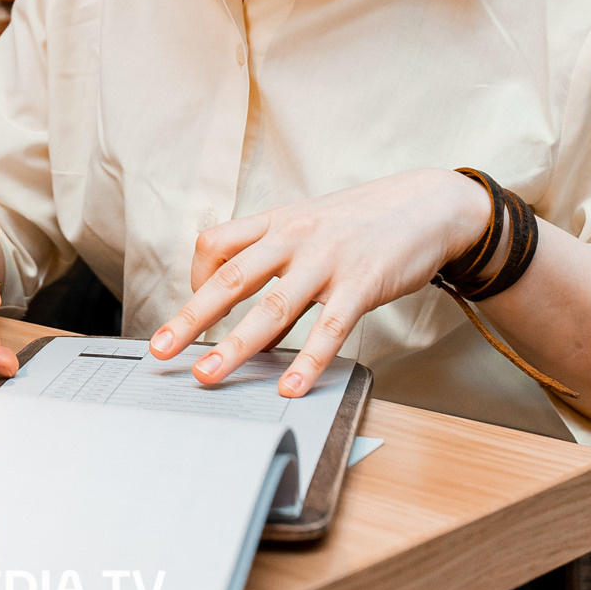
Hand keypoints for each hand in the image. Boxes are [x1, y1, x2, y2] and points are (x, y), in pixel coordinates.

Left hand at [148, 169, 488, 396]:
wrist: (429, 203)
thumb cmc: (365, 220)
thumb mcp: (312, 224)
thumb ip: (278, 260)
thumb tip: (250, 314)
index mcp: (278, 221)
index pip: (216, 244)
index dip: (195, 279)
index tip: (189, 313)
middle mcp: (294, 237)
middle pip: (230, 279)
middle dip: (191, 317)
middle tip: (161, 350)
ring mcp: (326, 260)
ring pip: (271, 308)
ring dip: (235, 346)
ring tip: (208, 375)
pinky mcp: (362, 283)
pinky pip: (328, 328)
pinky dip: (306, 361)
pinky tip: (289, 387)